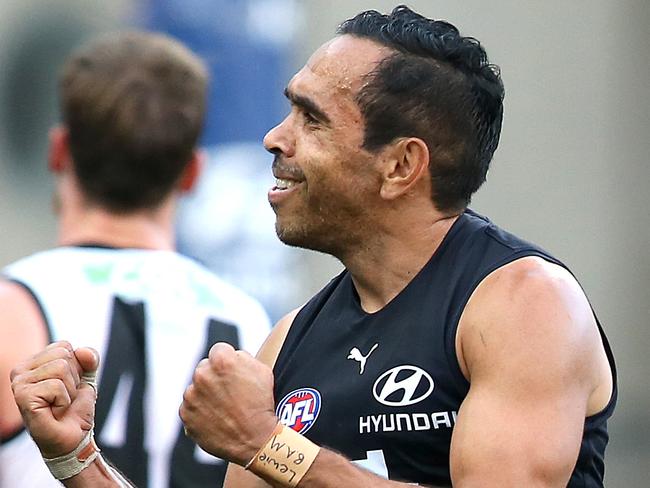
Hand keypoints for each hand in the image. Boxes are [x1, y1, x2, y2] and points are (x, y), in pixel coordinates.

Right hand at [10, 341, 98, 458]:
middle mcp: (20, 370)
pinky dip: (63, 400)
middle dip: (73, 378)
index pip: (64, 346)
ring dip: (69, 390)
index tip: (68, 386)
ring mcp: (19, 384)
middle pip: (63, 355)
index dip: (76, 367)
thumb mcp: (86, 378)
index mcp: (33, 362)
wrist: (73, 438)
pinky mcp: (22, 397)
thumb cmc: (74, 409)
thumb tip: (83, 351)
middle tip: (64, 397)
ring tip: (59, 404)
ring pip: (61, 368)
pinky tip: (54, 411)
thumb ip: (89, 359)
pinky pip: (56, 385)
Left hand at [179, 342, 277, 465]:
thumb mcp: (262, 370)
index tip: (233, 373)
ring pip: (196, 388)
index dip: (228, 361)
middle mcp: (203, 375)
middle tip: (229, 392)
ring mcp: (192, 395)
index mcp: (221, 360)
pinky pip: (190, 406)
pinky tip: (216, 418)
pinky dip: (200, 411)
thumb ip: (242, 356)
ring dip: (206, 394)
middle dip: (214, 376)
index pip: (219, 350)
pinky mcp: (186, 414)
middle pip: (205, 367)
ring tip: (224, 408)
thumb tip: (232, 355)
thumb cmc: (261, 405)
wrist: (256, 440)